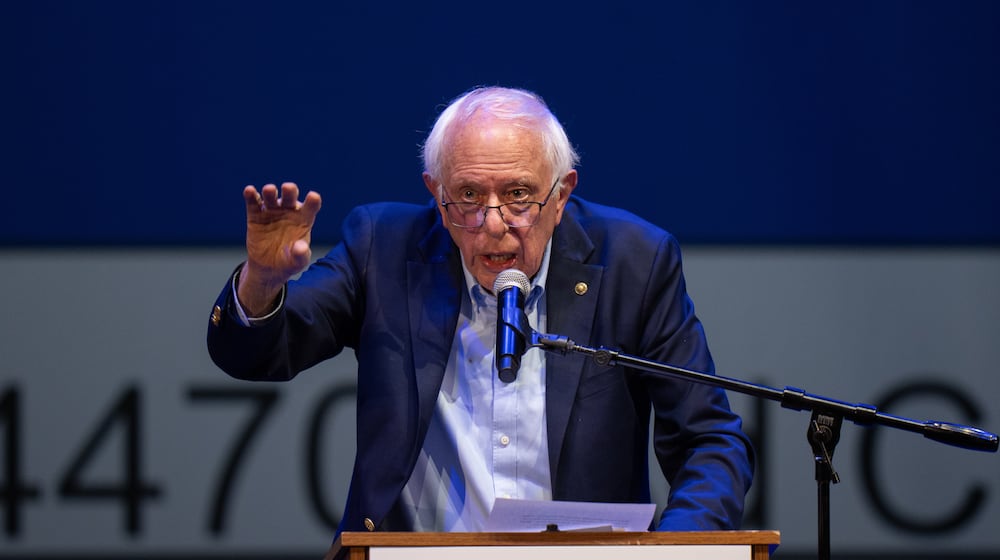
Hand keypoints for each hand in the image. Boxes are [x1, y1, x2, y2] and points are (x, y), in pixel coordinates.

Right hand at [238, 182, 321, 314]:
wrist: (269, 268)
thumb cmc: (289, 262)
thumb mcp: (298, 262)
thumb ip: (301, 255)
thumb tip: (300, 247)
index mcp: (304, 219)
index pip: (311, 207)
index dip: (312, 201)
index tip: (313, 197)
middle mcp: (289, 211)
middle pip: (290, 197)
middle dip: (289, 191)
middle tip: (288, 188)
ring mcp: (272, 211)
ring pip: (271, 197)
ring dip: (270, 192)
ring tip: (269, 190)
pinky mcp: (256, 215)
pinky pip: (253, 203)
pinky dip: (251, 196)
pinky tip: (249, 191)